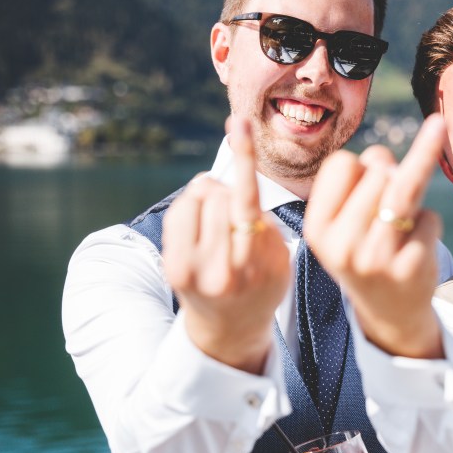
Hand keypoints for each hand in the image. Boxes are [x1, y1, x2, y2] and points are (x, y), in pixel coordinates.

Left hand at [161, 117, 290, 372]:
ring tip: (219, 224)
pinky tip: (202, 227)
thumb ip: (265, 225)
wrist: (231, 329)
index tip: (239, 123)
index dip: (244, 158)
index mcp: (255, 267)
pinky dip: (193, 208)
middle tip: (235, 214)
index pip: (247, 202)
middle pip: (219, 195)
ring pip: (198, 198)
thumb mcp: (281, 261)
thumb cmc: (262, 286)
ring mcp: (191, 270)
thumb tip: (232, 184)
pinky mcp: (171, 266)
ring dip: (210, 199)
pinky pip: (181, 211)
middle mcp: (221, 271)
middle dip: (229, 193)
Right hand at [303, 114, 446, 358]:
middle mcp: (342, 244)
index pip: (341, 163)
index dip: (359, 165)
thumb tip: (385, 159)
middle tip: (388, 204)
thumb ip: (361, 182)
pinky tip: (418, 246)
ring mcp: (377, 258)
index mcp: (317, 228)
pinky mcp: (410, 267)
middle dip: (388, 174)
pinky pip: (430, 216)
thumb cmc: (367, 251)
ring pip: (404, 185)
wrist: (389, 311)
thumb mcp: (347, 222)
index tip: (363, 180)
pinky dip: (430, 222)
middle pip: (376, 169)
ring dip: (417, 172)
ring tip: (431, 141)